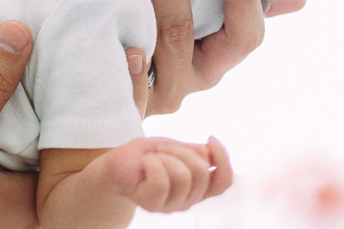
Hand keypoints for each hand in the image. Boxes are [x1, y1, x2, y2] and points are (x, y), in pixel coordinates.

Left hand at [101, 0, 305, 116]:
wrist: (106, 84)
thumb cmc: (166, 35)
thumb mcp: (206, 20)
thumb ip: (244, 4)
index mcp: (218, 60)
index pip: (246, 36)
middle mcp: (187, 81)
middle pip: (181, 27)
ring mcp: (149, 91)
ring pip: (146, 38)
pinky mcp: (114, 96)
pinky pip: (117, 74)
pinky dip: (111, 38)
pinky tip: (102, 4)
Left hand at [103, 136, 231, 212]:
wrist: (119, 162)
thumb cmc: (148, 155)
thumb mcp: (175, 147)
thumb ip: (194, 153)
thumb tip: (208, 154)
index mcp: (199, 188)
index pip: (224, 181)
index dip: (222, 158)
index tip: (209, 137)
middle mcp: (190, 200)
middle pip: (201, 171)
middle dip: (181, 149)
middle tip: (164, 148)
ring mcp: (172, 205)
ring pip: (182, 175)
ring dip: (165, 155)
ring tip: (153, 157)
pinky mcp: (153, 205)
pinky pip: (161, 181)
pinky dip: (152, 163)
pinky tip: (145, 163)